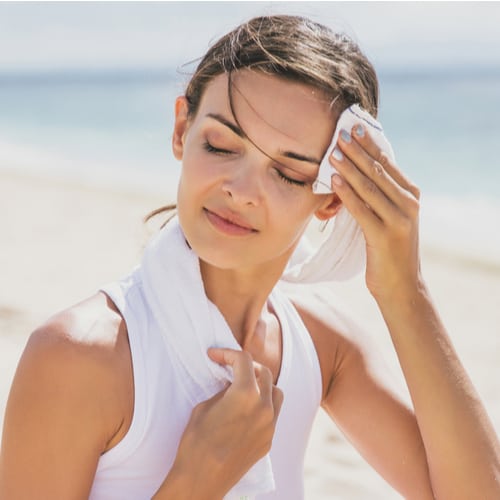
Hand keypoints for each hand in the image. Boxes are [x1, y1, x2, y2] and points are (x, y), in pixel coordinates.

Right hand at [166, 348, 282, 497]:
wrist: (201, 480)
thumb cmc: (196, 442)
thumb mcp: (204, 407)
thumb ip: (223, 391)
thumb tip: (230, 386)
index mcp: (246, 394)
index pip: (244, 360)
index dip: (227, 353)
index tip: (215, 356)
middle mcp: (264, 407)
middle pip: (264, 373)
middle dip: (247, 366)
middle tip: (230, 367)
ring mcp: (269, 425)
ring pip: (276, 393)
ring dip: (262, 384)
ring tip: (245, 386)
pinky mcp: (269, 441)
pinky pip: (273, 414)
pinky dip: (263, 405)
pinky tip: (246, 409)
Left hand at [329, 125, 421, 301]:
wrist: (401, 286)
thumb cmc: (390, 250)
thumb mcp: (389, 218)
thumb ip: (380, 195)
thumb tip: (355, 171)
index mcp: (411, 195)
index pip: (387, 163)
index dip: (368, 144)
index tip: (352, 127)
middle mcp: (409, 204)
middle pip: (377, 171)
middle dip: (356, 151)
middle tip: (338, 134)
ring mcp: (399, 220)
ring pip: (369, 187)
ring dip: (348, 168)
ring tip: (332, 153)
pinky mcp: (384, 236)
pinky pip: (362, 210)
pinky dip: (347, 194)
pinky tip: (334, 181)